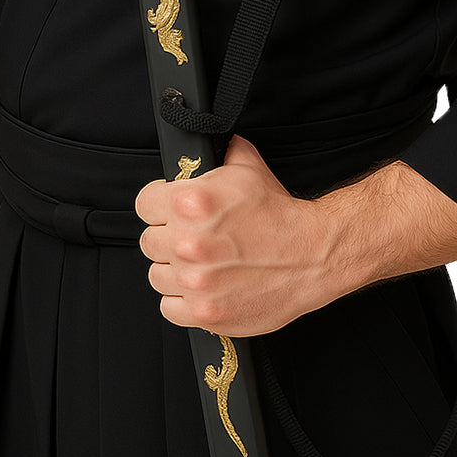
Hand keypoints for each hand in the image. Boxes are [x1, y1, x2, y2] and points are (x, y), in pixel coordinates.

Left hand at [135, 135, 339, 336]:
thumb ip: (219, 152)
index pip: (144, 204)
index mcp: (190, 203)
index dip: (158, 206)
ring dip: (174, 271)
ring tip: (200, 264)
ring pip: (157, 276)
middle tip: (192, 238)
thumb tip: (204, 143)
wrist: (313, 255)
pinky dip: (183, 301)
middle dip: (168, 238)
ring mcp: (196, 282)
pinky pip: (169, 308)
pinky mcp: (206, 313)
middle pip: (149, 242)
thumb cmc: (280, 213)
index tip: (170, 212)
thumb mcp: (246, 167)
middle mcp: (187, 243)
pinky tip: (203, 288)